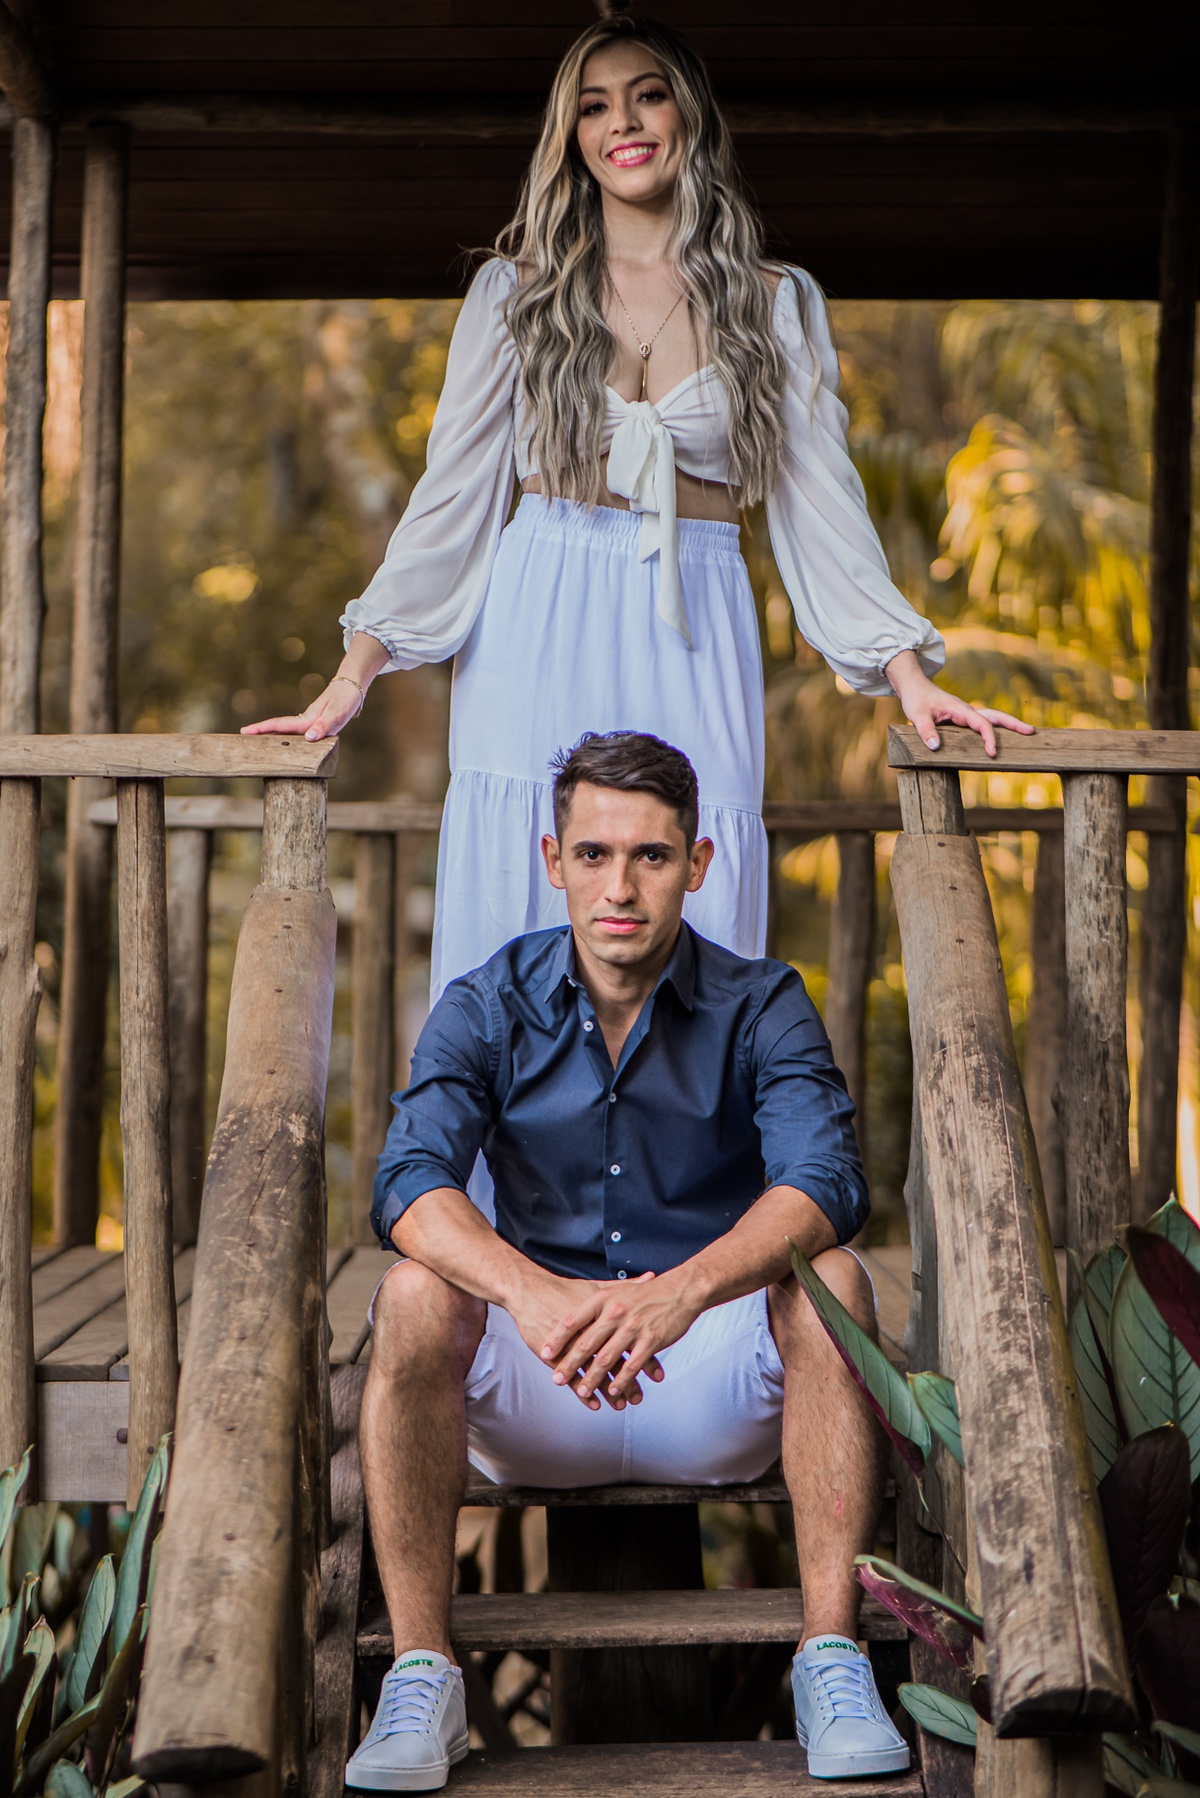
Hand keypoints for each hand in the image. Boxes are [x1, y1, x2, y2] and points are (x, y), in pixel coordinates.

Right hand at [240, 675, 362, 741]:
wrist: (353, 688)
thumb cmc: (345, 699)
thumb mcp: (337, 713)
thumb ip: (324, 725)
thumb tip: (309, 737)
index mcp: (306, 720)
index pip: (279, 725)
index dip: (262, 729)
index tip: (244, 732)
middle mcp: (304, 723)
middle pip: (277, 730)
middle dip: (260, 735)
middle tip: (242, 742)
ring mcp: (308, 724)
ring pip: (286, 733)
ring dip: (271, 739)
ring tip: (257, 748)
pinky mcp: (314, 726)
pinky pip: (296, 735)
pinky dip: (287, 741)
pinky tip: (285, 748)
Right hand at [505, 1270, 651, 1410]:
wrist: (530, 1290)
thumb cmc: (565, 1290)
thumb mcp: (598, 1289)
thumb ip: (626, 1286)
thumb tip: (651, 1276)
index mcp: (604, 1315)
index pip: (630, 1341)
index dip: (644, 1358)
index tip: (658, 1374)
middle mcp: (591, 1330)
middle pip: (615, 1360)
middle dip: (629, 1382)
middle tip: (639, 1398)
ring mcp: (572, 1343)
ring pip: (596, 1373)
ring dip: (609, 1392)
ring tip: (622, 1406)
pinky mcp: (555, 1354)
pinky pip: (573, 1378)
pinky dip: (585, 1394)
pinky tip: (595, 1405)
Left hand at [540, 1270, 697, 1406]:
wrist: (679, 1290)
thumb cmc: (645, 1293)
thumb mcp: (616, 1291)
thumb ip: (596, 1306)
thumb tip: (571, 1318)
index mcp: (603, 1300)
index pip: (573, 1321)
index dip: (557, 1338)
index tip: (544, 1353)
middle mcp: (615, 1313)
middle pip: (586, 1344)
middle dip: (569, 1365)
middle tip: (556, 1379)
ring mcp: (633, 1327)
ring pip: (607, 1359)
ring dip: (593, 1379)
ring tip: (583, 1392)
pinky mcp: (651, 1340)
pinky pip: (632, 1365)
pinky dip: (621, 1380)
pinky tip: (613, 1390)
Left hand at [886, 656, 1033, 759]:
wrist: (914, 687)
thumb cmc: (916, 700)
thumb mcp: (917, 716)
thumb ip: (925, 731)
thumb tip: (935, 747)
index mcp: (960, 709)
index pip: (982, 724)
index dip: (989, 738)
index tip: (992, 753)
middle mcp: (967, 710)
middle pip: (996, 716)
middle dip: (1013, 724)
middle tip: (1032, 732)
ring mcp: (966, 713)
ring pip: (992, 718)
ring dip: (1008, 725)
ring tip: (1026, 732)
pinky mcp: (963, 718)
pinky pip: (983, 724)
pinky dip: (996, 729)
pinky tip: (1002, 737)